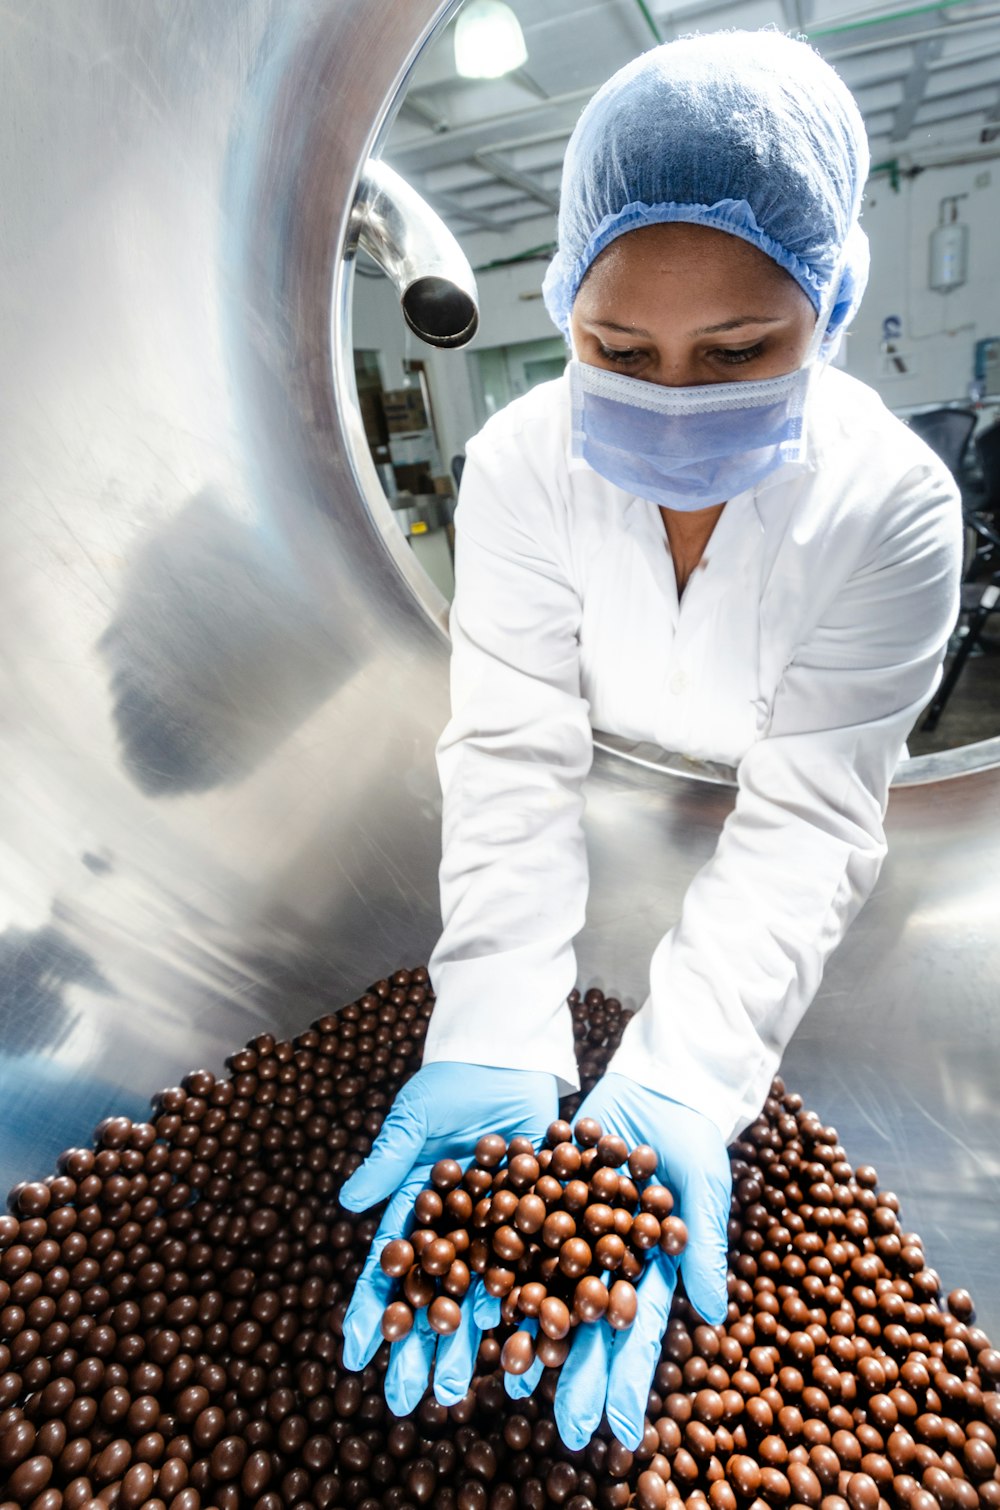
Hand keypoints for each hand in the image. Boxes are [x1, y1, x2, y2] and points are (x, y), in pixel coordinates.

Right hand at [338, 1061, 558, 1412]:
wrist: (508, 1059)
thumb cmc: (451, 1082)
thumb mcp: (415, 1117)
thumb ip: (389, 1158)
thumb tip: (348, 1201)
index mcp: (416, 1208)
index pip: (388, 1267)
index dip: (371, 1311)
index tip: (354, 1357)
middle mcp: (454, 1229)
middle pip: (433, 1296)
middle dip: (419, 1349)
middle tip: (408, 1401)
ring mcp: (496, 1231)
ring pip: (481, 1297)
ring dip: (470, 1345)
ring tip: (458, 1391)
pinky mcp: (539, 1223)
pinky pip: (536, 1273)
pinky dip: (533, 1311)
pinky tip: (531, 1352)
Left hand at [507, 1071, 730, 1450]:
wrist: (658, 1084)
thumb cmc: (694, 1137)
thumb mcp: (704, 1187)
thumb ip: (701, 1247)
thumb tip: (712, 1315)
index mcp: (650, 1269)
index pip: (637, 1331)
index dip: (628, 1379)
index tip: (620, 1431)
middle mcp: (608, 1261)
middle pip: (587, 1325)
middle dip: (574, 1377)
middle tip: (562, 1431)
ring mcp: (575, 1233)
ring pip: (545, 1291)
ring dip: (525, 1334)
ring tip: (503, 1379)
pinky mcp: (545, 1200)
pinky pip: (518, 1239)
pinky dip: (497, 1271)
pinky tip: (472, 1304)